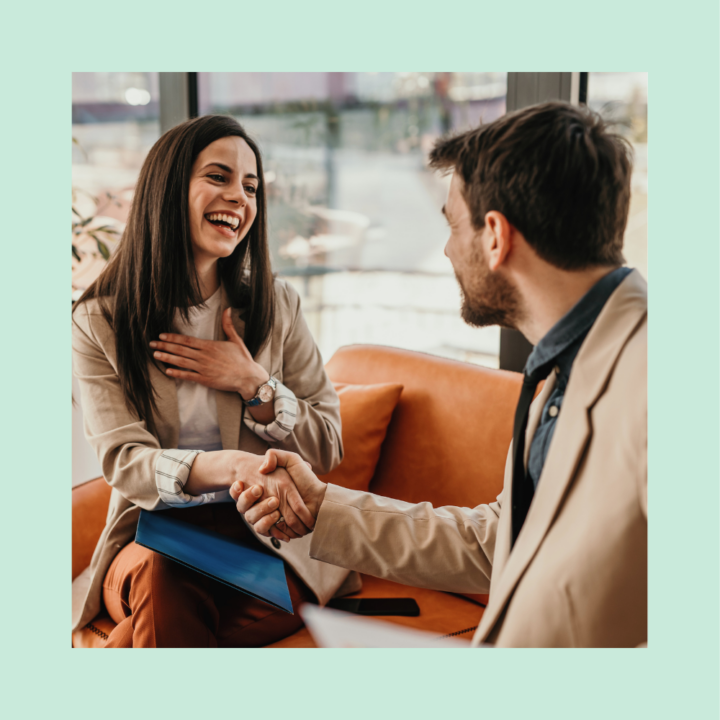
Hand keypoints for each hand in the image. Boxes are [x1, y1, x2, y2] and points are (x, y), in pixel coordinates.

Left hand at [149, 308, 268, 396]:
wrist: (248, 377)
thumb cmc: (242, 359)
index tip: (162, 336)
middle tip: (151, 344)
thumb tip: (228, 309)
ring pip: (181, 362)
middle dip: (164, 346)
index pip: (187, 340)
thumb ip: (228, 325)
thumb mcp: (236, 339)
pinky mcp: (205, 380)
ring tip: (155, 355)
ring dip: (167, 358)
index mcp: (210, 346)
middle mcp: (204, 356)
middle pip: (180, 350)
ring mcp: (204, 368)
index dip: (173, 338)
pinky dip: (177, 373)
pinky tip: (167, 371)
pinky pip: (188, 376)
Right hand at [185, 451, 310, 540]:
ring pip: (252, 519)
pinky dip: (269, 526)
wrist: (318, 496)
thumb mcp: (290, 460)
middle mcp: (259, 503)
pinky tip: (276, 516)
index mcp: (260, 489)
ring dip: (260, 512)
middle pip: (242, 506)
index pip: (239, 492)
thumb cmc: (304, 478)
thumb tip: (262, 467)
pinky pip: (264, 531)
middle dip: (248, 497)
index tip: (239, 483)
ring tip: (272, 505)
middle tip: (259, 489)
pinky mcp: (274, 528)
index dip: (236, 490)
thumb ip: (275, 456)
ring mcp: (266, 516)